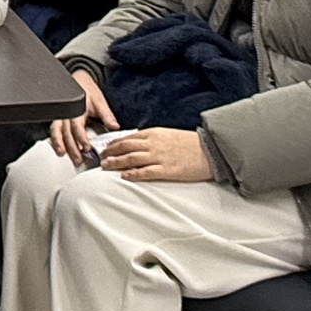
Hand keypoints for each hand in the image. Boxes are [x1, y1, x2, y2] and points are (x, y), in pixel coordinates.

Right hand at [49, 70, 119, 166]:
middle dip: (71, 147)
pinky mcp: (58, 118)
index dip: (81, 138)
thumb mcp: (100, 102)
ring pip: (57, 131)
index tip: (87, 148)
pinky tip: (57, 148)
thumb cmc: (88, 91)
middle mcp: (66, 113)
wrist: (80, 80)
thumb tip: (115, 127)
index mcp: (77, 109)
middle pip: (66, 132)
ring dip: (59, 144)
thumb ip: (106, 115)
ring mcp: (60, 115)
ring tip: (62, 154)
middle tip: (77, 159)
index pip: (77, 127)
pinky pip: (54, 129)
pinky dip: (54, 139)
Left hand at [98, 128, 212, 182]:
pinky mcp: (166, 170)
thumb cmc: (191, 143)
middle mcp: (153, 144)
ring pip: (131, 159)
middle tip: (101, 158)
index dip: (114, 143)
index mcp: (154, 133)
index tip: (106, 148)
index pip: (127, 138)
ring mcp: (159, 157)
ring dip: (116, 163)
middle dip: (110, 153)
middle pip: (125, 147)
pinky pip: (145, 172)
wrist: (210, 151)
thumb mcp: (169, 135)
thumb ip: (153, 138)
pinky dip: (132, 174)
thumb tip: (138, 143)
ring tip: (106, 167)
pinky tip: (124, 176)